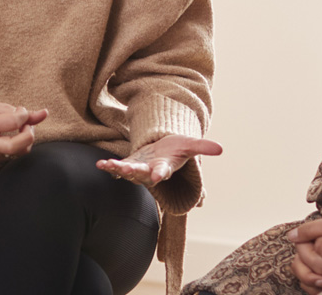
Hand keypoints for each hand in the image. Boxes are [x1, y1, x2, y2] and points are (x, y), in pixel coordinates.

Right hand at [0, 100, 48, 158]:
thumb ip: (20, 112)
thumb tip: (45, 113)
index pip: (13, 122)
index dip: (24, 115)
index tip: (21, 110)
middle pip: (16, 146)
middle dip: (29, 134)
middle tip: (27, 124)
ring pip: (18, 152)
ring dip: (26, 139)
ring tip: (21, 126)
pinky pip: (13, 153)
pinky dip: (20, 142)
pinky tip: (14, 132)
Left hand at [95, 134, 221, 186]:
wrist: (164, 153)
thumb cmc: (176, 150)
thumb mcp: (189, 145)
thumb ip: (203, 147)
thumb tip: (221, 149)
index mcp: (165, 166)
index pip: (163, 171)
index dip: (160, 174)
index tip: (158, 175)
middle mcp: (150, 171)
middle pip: (142, 174)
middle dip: (135, 172)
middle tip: (129, 170)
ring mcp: (138, 169)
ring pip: (128, 172)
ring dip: (118, 169)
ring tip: (108, 165)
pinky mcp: (129, 164)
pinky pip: (117, 168)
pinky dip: (109, 167)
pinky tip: (100, 164)